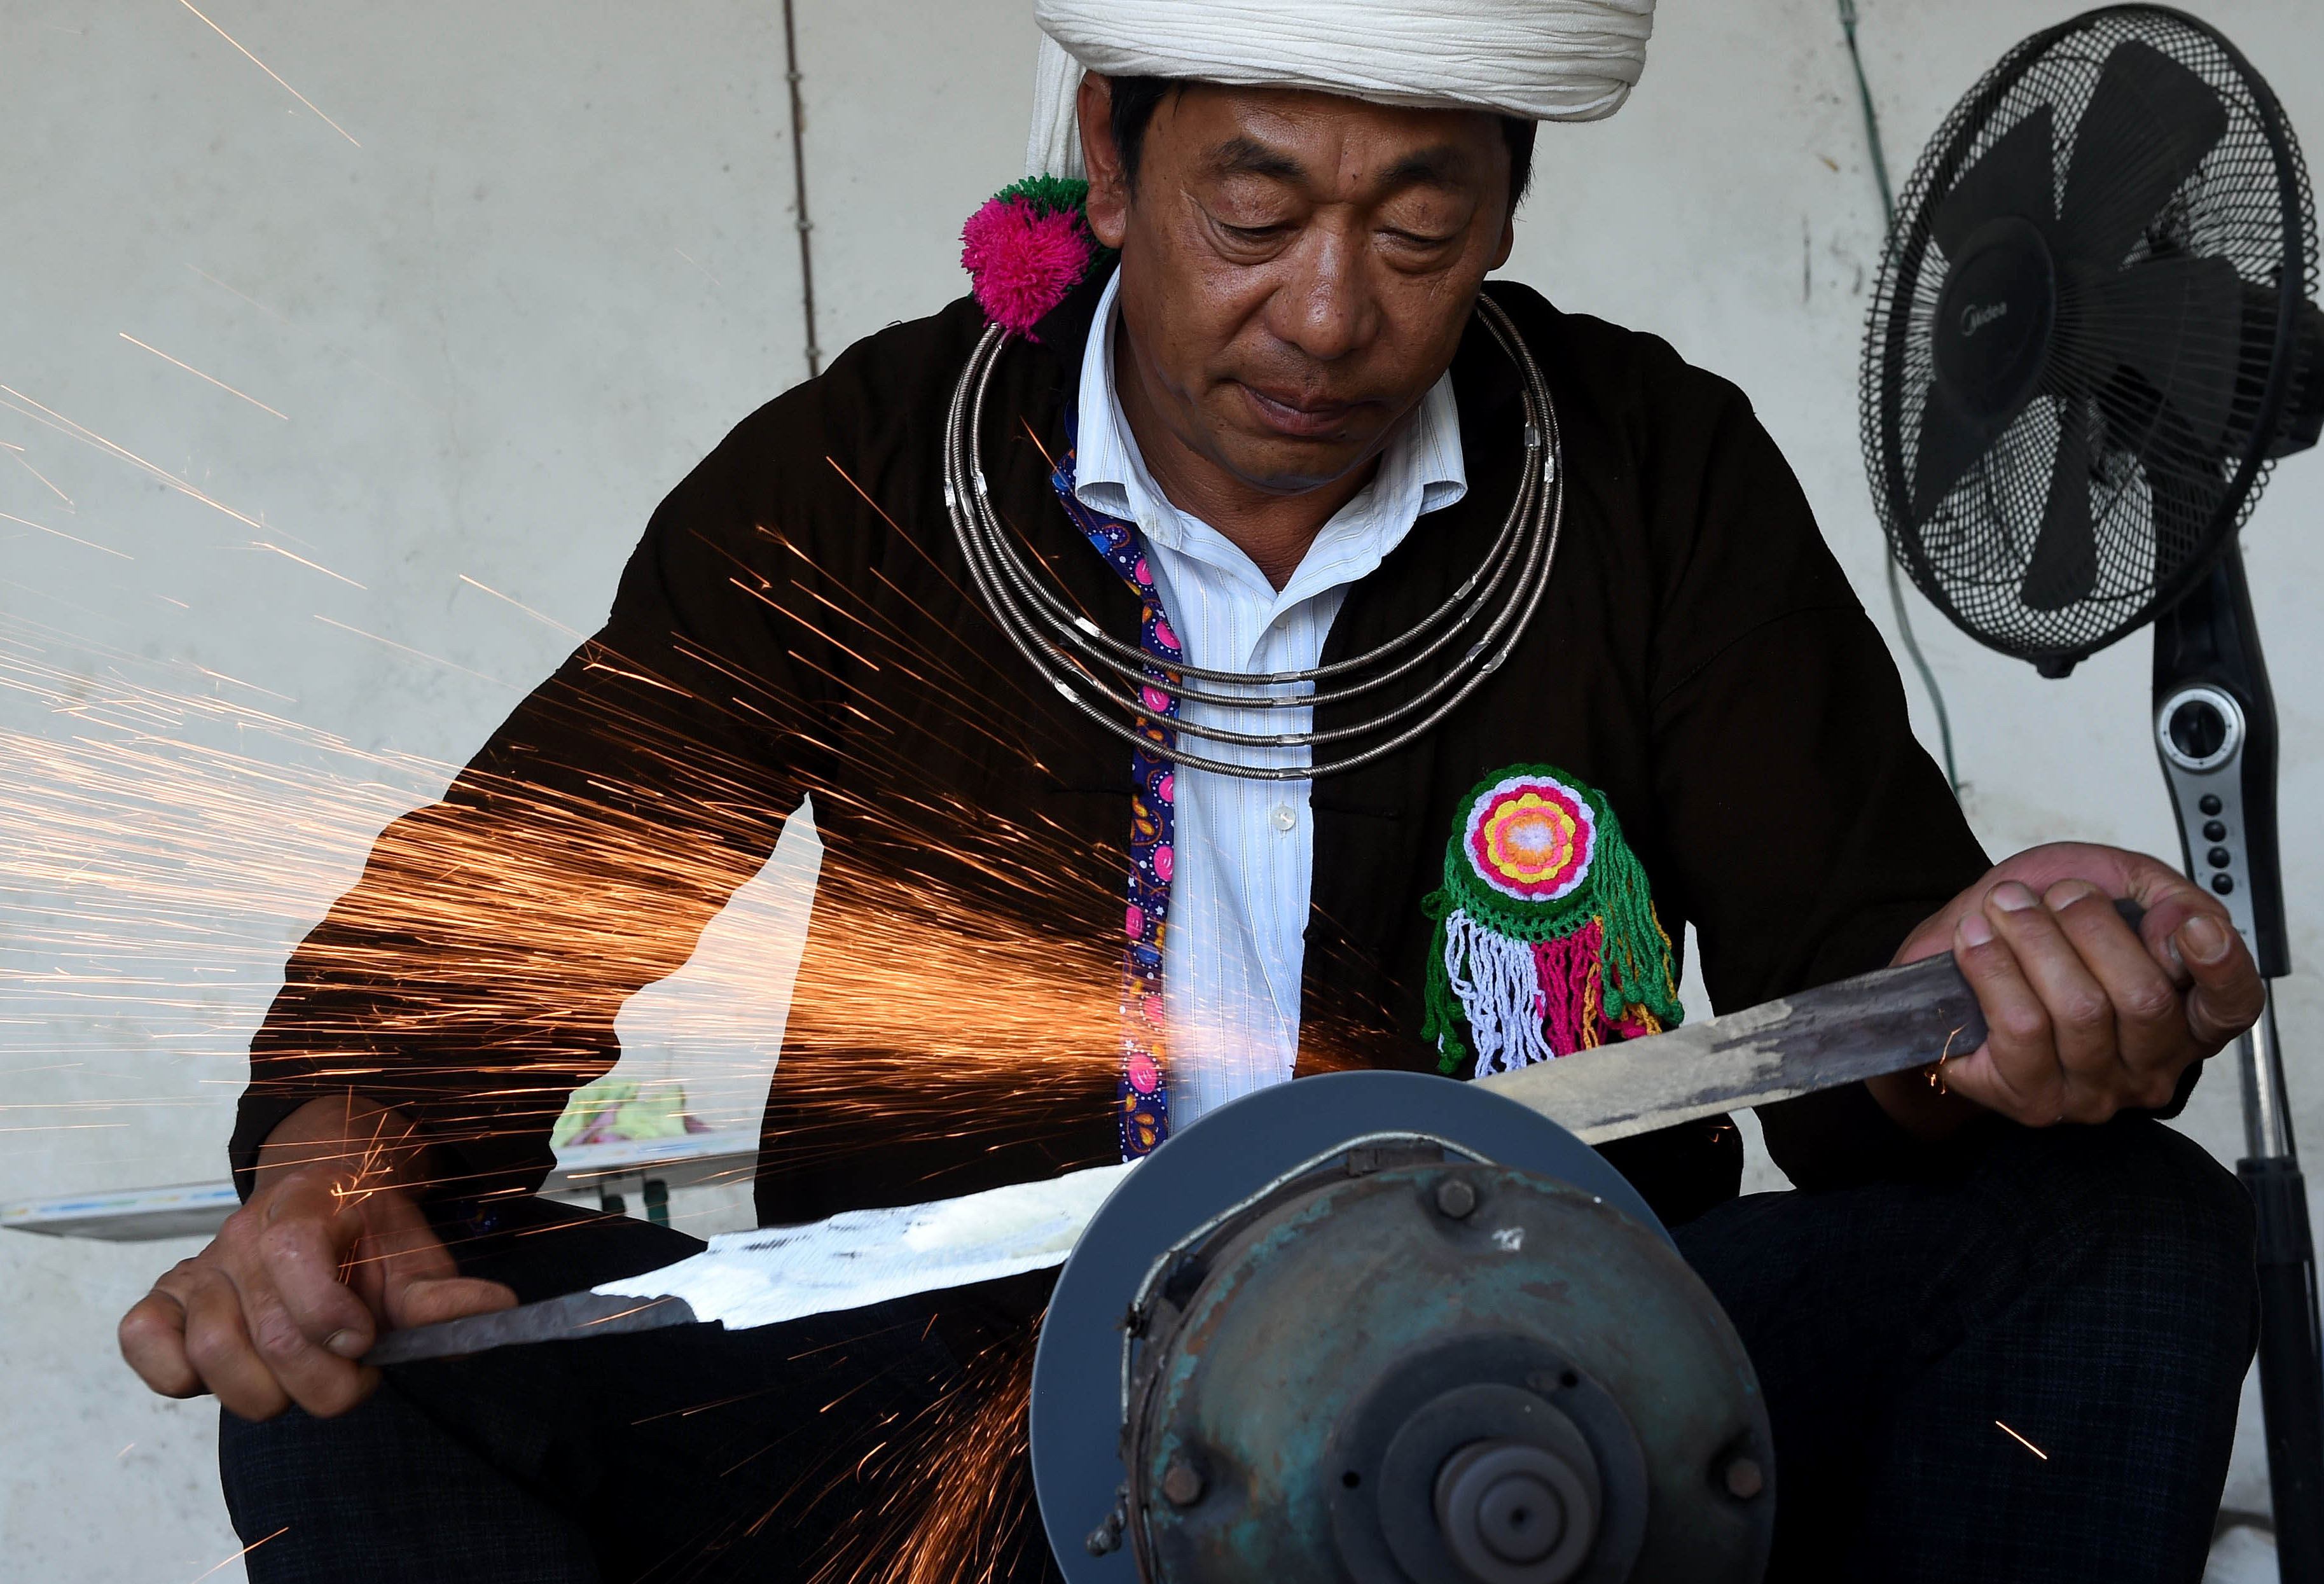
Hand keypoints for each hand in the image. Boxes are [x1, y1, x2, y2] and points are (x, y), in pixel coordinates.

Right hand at [117, 1161, 514, 1420]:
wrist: (324, 1193)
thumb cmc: (370, 1233)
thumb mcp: (414, 1252)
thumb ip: (443, 1292)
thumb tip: (500, 1311)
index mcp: (309, 1204)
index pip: (296, 1256)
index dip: (332, 1314)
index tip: (366, 1342)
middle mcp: (244, 1233)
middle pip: (271, 1334)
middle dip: (324, 1381)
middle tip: (356, 1377)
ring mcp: (200, 1266)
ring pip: (213, 1355)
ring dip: (267, 1391)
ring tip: (304, 1377)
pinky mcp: (164, 1297)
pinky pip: (145, 1342)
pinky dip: (178, 1374)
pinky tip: (236, 1369)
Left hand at [1871, 841, 2264, 1134]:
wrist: (1964, 946)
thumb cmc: (2046, 921)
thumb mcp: (2116, 884)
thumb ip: (2168, 898)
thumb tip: (2186, 930)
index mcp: (2188, 1013)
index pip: (2232, 1005)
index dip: (2222, 969)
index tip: (2194, 927)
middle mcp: (2151, 1064)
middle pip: (2145, 999)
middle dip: (2090, 927)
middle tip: (2055, 894)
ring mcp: (2095, 1090)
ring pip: (2080, 1011)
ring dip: (2034, 939)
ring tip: (2005, 906)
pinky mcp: (2033, 1099)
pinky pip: (2022, 1028)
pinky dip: (1993, 968)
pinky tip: (1976, 939)